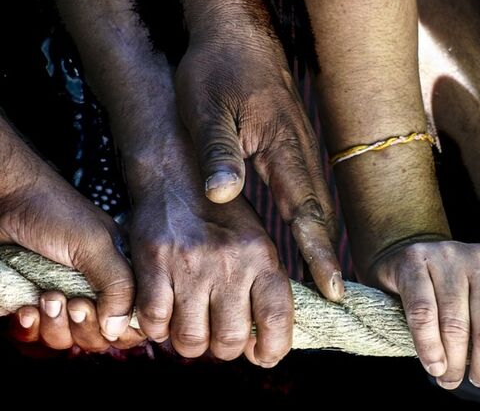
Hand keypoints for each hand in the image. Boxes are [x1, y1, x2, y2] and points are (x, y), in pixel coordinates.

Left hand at [0, 127, 136, 343]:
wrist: (7, 197)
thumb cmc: (54, 212)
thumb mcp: (96, 246)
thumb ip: (119, 285)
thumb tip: (119, 329)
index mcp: (122, 275)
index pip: (135, 319)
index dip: (121, 327)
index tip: (102, 312)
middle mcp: (96, 290)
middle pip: (102, 337)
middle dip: (84, 326)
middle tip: (73, 302)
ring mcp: (65, 299)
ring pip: (69, 339)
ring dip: (55, 326)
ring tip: (47, 296)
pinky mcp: (36, 304)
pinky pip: (37, 334)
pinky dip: (31, 327)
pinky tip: (27, 307)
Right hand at [129, 182, 293, 363]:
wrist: (176, 174)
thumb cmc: (222, 216)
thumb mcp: (257, 243)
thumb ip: (263, 288)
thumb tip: (263, 342)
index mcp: (262, 256)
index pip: (276, 320)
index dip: (272, 350)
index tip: (262, 356)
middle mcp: (230, 262)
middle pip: (229, 339)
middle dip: (224, 349)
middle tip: (217, 337)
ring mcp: (190, 264)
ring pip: (191, 339)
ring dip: (190, 344)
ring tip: (190, 326)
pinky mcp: (154, 264)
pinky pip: (155, 323)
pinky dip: (157, 330)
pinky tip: (163, 315)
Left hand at [175, 18, 342, 301]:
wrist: (237, 36)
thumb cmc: (219, 70)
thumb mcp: (207, 108)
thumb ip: (218, 152)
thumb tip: (222, 196)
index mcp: (283, 149)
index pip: (306, 211)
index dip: (319, 253)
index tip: (333, 288)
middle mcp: (301, 155)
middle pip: (322, 216)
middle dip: (327, 258)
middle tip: (331, 300)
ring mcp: (301, 152)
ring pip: (318, 206)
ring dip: (320, 243)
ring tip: (321, 284)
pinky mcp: (293, 149)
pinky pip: (307, 193)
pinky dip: (309, 223)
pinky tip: (302, 239)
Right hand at [365, 240, 479, 405]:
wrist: (412, 262)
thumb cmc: (460, 296)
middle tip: (478, 381)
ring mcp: (449, 256)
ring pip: (456, 326)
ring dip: (453, 364)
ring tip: (450, 377)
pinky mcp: (415, 261)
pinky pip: (423, 314)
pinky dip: (428, 348)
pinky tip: (433, 364)